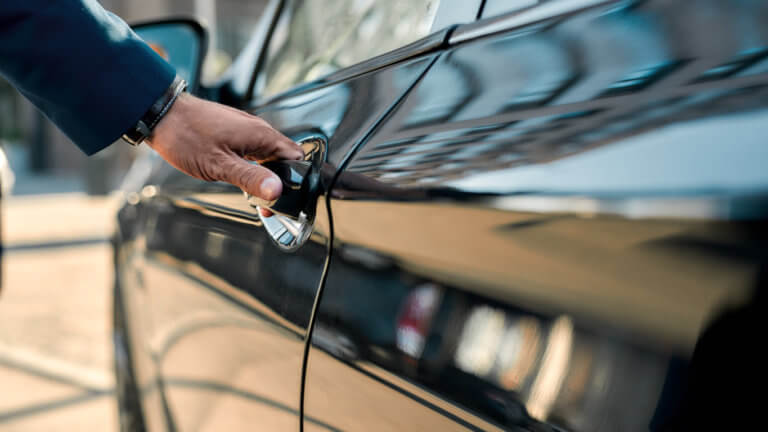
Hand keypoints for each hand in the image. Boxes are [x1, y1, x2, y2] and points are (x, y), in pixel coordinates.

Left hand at [145, 93, 302, 201]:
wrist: (161, 115)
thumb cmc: (186, 136)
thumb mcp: (220, 165)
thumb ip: (251, 179)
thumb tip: (277, 191)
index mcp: (261, 135)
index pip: (296, 157)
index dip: (295, 180)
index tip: (284, 199)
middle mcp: (258, 130)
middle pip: (284, 158)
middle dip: (282, 182)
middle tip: (269, 204)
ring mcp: (247, 130)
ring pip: (269, 156)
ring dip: (267, 176)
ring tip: (257, 197)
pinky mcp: (235, 132)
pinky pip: (255, 151)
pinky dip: (255, 167)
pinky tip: (244, 179)